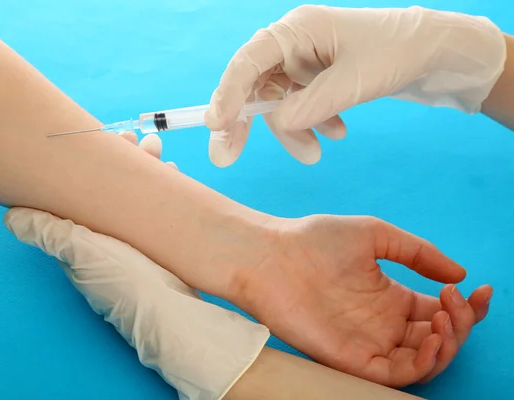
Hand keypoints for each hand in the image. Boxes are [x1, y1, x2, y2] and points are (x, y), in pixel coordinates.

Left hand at [4, 132, 269, 399]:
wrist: (177, 316)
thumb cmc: (130, 283)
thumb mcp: (84, 253)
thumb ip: (50, 232)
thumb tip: (12, 216)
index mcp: (86, 239)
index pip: (88, 189)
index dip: (99, 159)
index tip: (116, 138)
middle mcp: (110, 239)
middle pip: (115, 186)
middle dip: (128, 159)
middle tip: (143, 141)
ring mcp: (138, 242)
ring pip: (140, 194)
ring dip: (148, 169)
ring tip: (159, 150)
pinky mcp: (164, 246)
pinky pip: (161, 208)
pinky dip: (166, 187)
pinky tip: (174, 174)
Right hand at [205, 5, 505, 166]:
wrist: (435, 55)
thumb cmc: (397, 54)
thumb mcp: (353, 83)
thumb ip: (311, 105)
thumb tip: (277, 123)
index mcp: (297, 30)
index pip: (249, 61)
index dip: (227, 93)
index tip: (216, 125)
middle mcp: (295, 44)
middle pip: (253, 84)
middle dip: (244, 122)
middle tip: (225, 157)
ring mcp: (305, 62)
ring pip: (278, 103)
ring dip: (292, 131)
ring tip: (315, 156)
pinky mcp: (317, 78)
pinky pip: (300, 106)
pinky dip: (312, 124)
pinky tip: (336, 134)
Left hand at [234, 215, 490, 386]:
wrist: (271, 254)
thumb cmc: (315, 240)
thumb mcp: (376, 235)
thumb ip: (418, 252)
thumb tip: (459, 275)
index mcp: (390, 298)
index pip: (439, 312)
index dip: (467, 306)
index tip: (480, 288)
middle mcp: (383, 324)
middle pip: (439, 338)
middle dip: (462, 323)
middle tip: (456, 299)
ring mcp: (368, 343)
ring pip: (424, 361)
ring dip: (448, 344)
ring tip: (446, 316)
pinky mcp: (351, 359)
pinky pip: (396, 374)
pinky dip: (423, 363)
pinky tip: (433, 337)